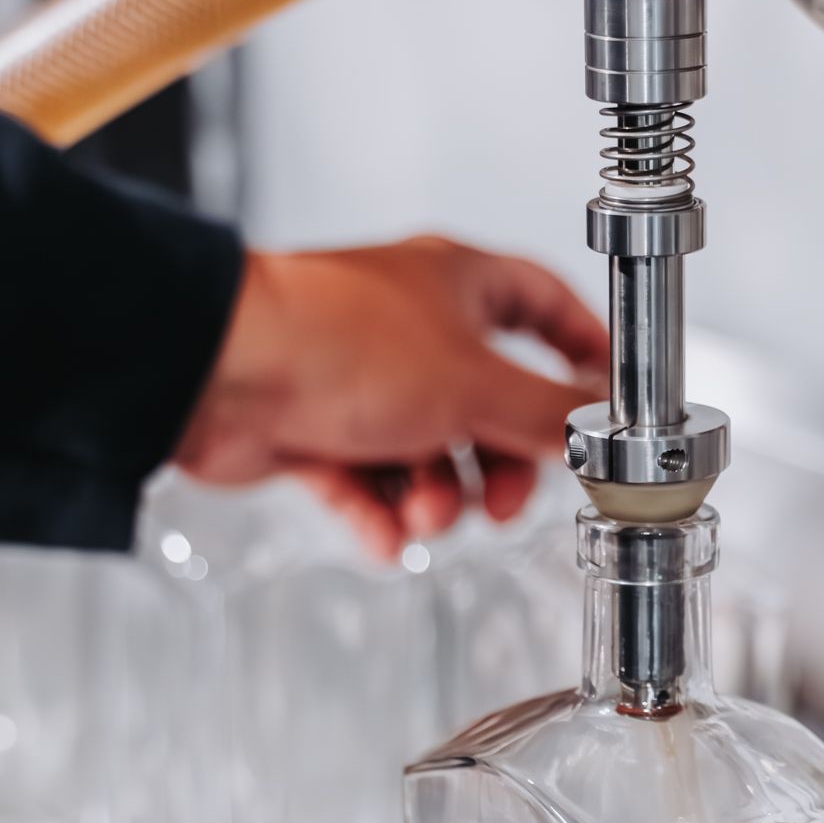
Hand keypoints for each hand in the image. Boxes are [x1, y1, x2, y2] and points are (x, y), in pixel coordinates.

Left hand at [175, 237, 608, 557]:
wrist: (218, 371)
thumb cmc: (334, 343)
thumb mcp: (473, 386)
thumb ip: (547, 417)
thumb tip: (600, 431)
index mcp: (457, 285)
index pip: (543, 305)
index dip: (581, 350)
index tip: (605, 401)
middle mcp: (412, 328)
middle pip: (489, 407)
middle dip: (497, 468)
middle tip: (500, 505)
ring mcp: (361, 380)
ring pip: (429, 455)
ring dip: (434, 499)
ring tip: (418, 514)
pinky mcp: (314, 429)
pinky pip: (369, 485)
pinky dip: (380, 515)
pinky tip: (383, 537)